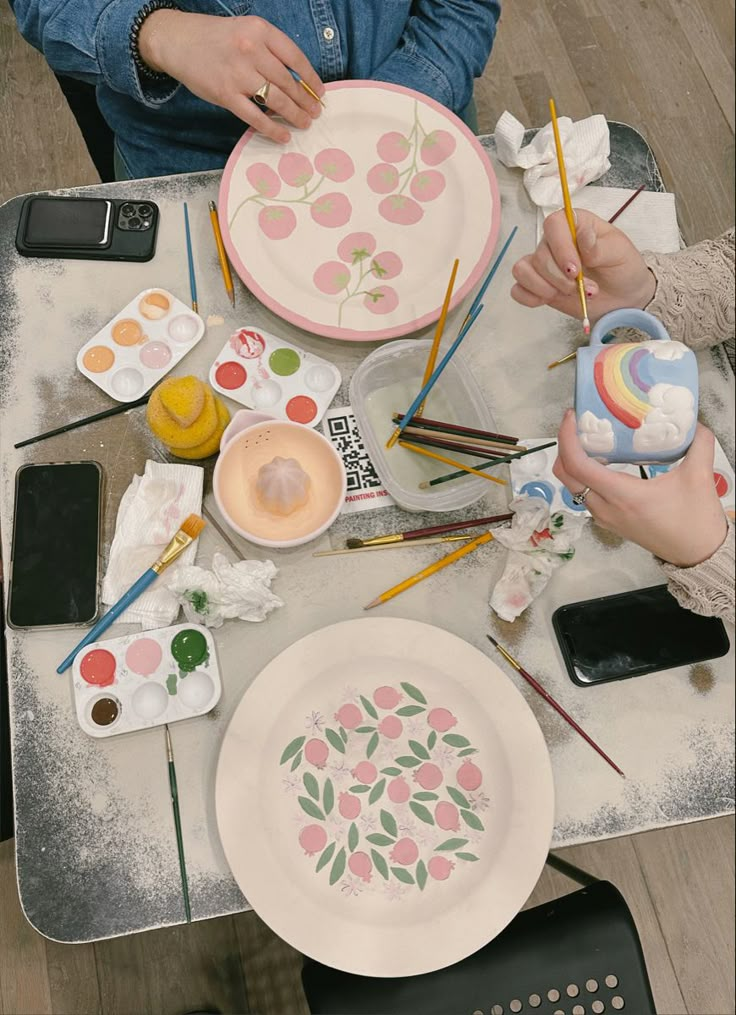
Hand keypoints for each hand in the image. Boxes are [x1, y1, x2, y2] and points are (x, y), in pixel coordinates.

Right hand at [139, 11, 324, 143]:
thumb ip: (268, 50)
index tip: (320, 92)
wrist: (177, 41)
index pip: (294, 56)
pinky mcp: (225, 95)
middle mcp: (251, 50)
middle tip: (315, 113)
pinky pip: (255, 117)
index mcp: (259, 31)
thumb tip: (294, 80)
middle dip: (305, 101)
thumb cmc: (214, 38)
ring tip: (304, 123)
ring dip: (294, 115)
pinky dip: (272, 129)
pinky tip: (283, 136)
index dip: (311, 77)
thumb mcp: (245, 31)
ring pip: (276, 99)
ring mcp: (238, 74)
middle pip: (287, 82)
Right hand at [511, 209, 656, 322]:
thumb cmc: (622, 268)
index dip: (560, 247)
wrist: (623, 296)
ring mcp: (543, 265)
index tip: (575, 269)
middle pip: (539, 254)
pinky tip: (549, 299)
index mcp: (574, 224)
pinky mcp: (538, 286)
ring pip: (523, 271)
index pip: (553, 225)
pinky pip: (518, 289)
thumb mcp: (619, 253)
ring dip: (546, 288)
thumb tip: (583, 234)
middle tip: (584, 289)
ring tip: (570, 294)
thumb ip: (599, 246)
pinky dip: (530, 297)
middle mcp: (554, 242)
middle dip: (560, 278)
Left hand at [553, 411, 727, 566]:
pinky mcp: (608, 521)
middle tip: (579, 423)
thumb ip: (699, 443)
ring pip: (572, 485)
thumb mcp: (700, 476)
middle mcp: (605, 508)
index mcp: (622, 495)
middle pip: (565, 474)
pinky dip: (584, 475)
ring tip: (590, 437)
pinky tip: (602, 460)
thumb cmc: (696, 521)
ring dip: (573, 461)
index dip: (567, 438)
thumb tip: (695, 421)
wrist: (698, 555)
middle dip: (565, 445)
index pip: (577, 465)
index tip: (572, 416)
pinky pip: (584, 494)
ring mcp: (604, 517)